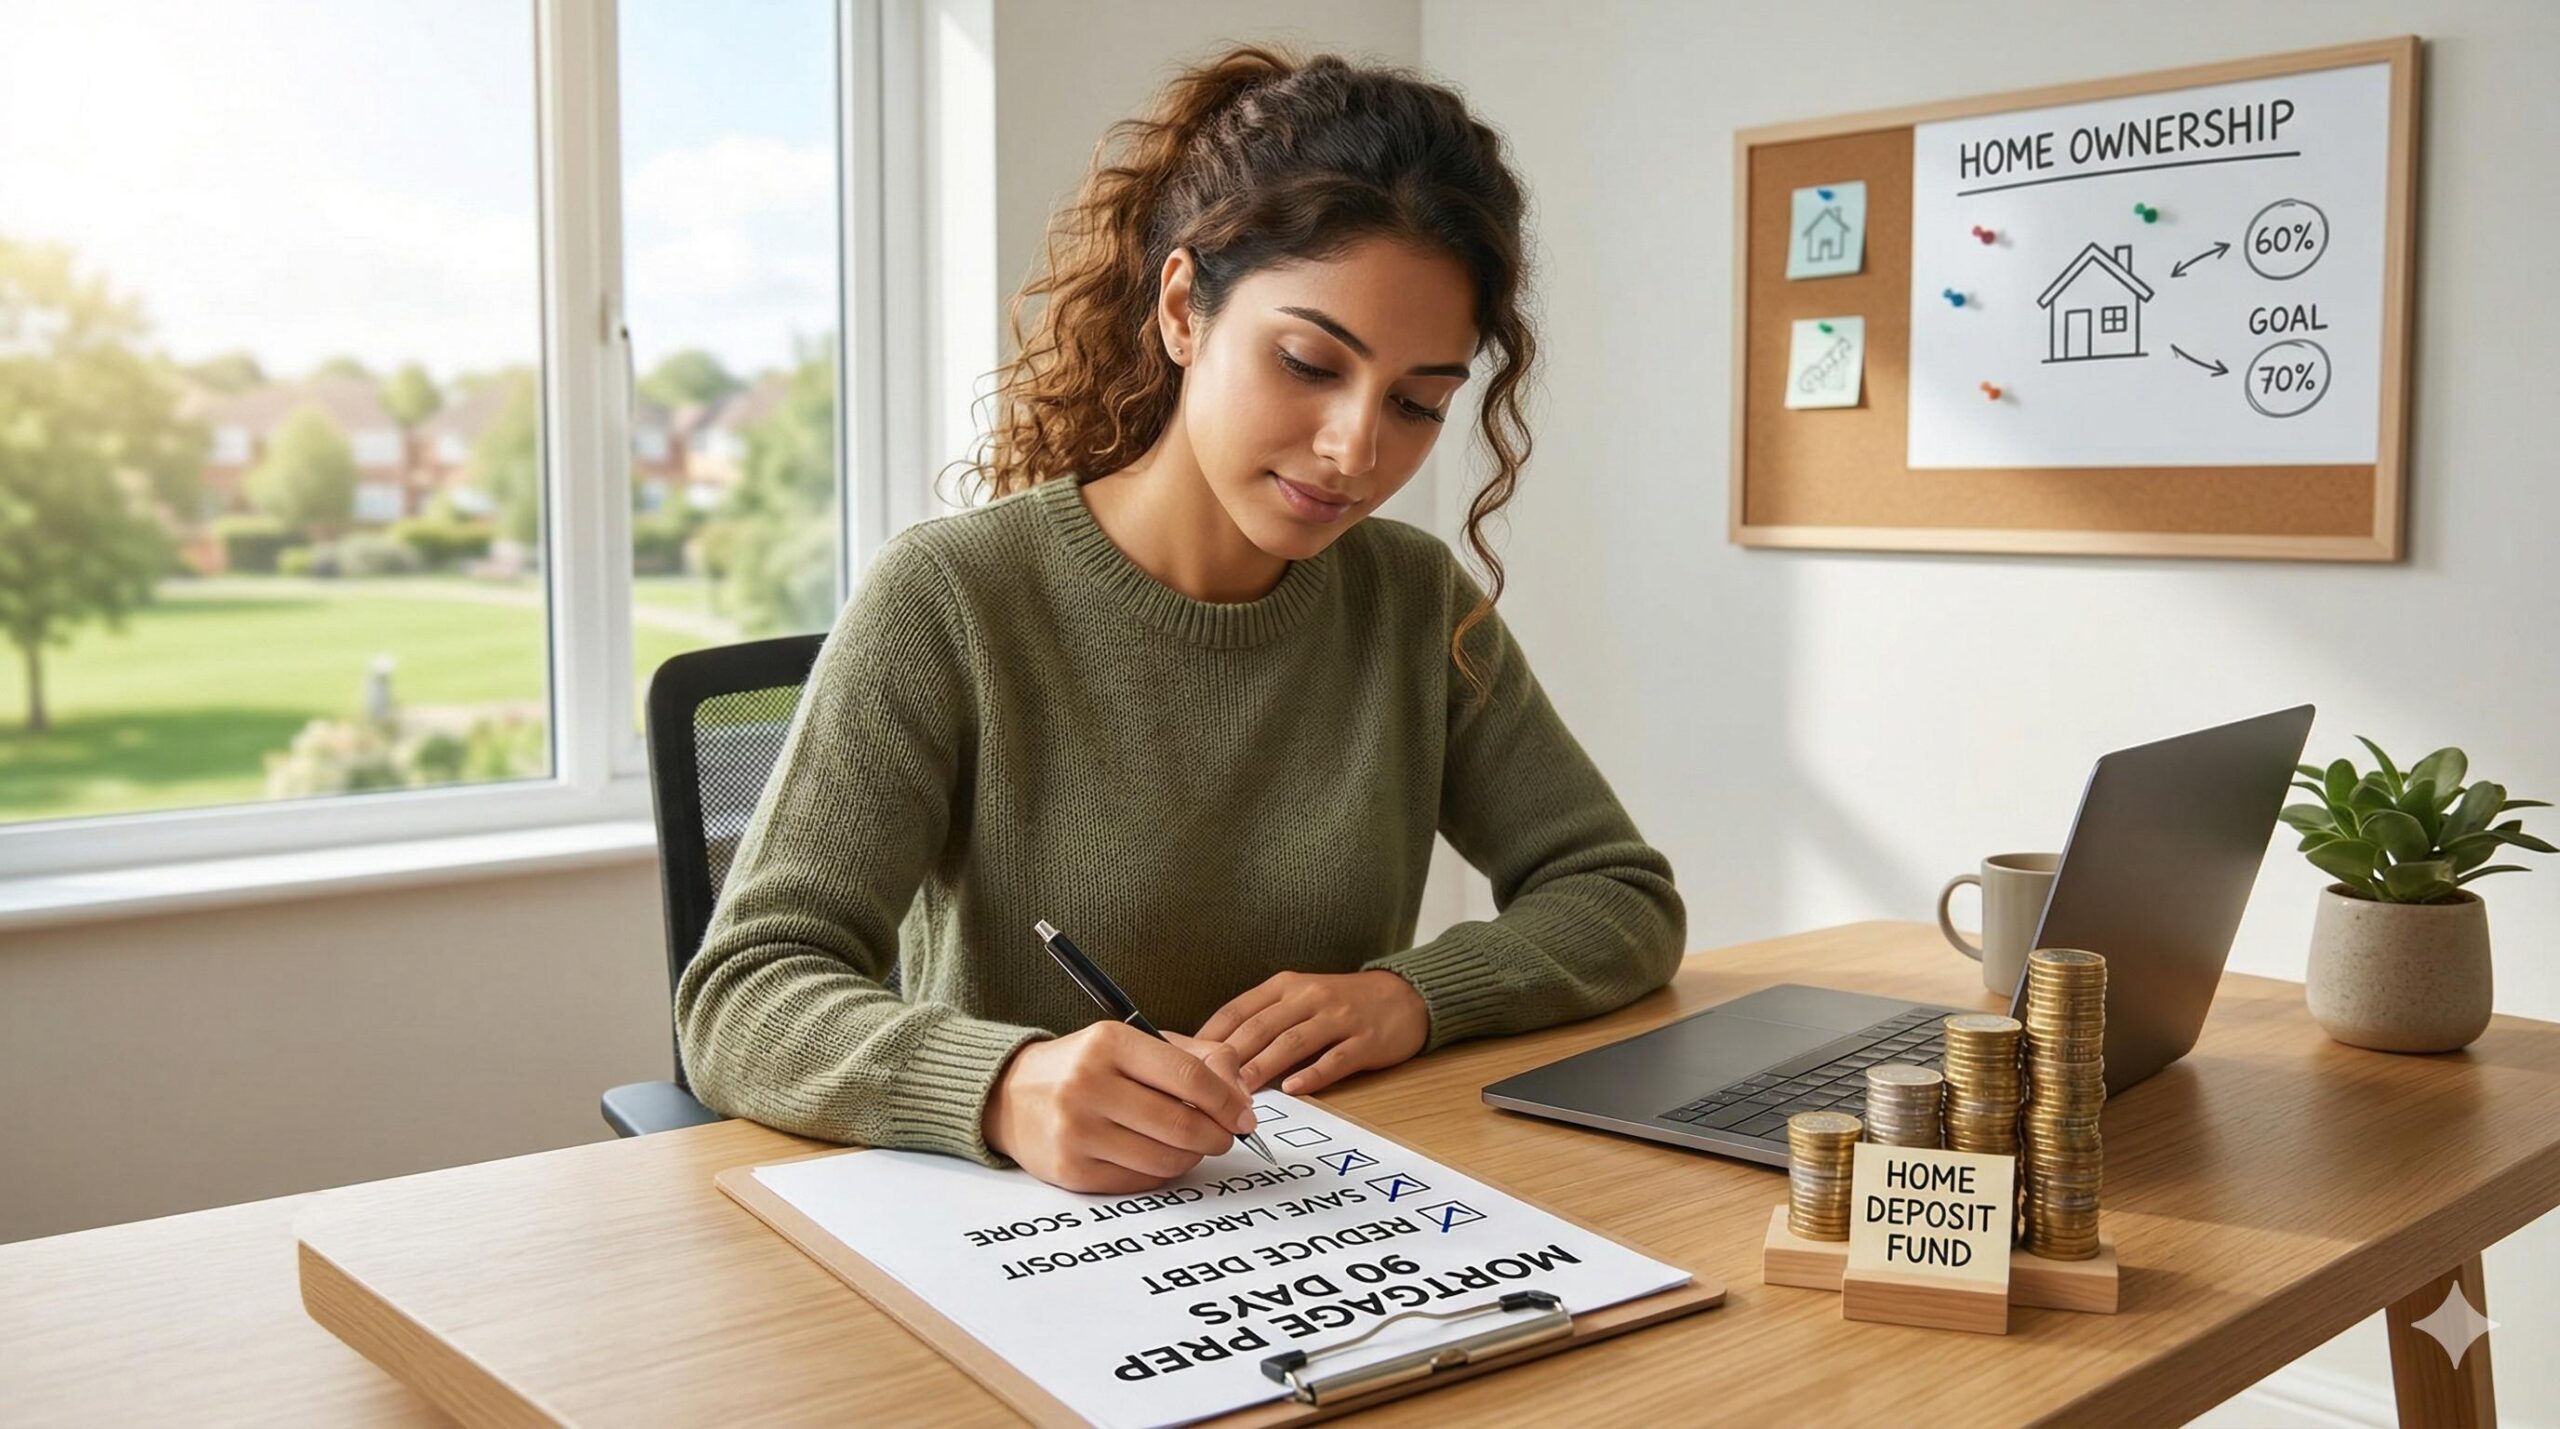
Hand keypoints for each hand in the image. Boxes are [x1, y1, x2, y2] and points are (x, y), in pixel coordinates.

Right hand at [982, 1023, 1257, 1192]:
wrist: (1010, 1096)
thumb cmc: (1087, 1066)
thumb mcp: (1135, 1043)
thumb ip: (1196, 1058)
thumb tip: (1242, 1098)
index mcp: (1109, 1042)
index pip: (1189, 1077)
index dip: (1228, 1101)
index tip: (1245, 1116)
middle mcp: (1088, 1084)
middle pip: (1182, 1124)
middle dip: (1218, 1135)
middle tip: (1226, 1136)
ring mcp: (1076, 1130)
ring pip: (1165, 1159)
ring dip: (1191, 1156)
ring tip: (1190, 1145)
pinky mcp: (1070, 1170)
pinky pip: (1139, 1182)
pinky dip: (1160, 1173)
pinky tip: (1156, 1156)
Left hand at [1196, 970, 1429, 1095]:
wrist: (1404, 996)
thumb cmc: (1342, 1003)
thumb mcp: (1300, 999)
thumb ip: (1265, 1021)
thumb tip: (1218, 1056)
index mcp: (1286, 985)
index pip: (1238, 1010)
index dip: (1210, 1035)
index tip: (1185, 1061)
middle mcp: (1309, 997)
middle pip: (1261, 1027)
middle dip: (1230, 1057)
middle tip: (1204, 1085)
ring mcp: (1339, 1017)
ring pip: (1292, 1041)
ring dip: (1263, 1067)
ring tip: (1239, 1092)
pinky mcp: (1365, 1040)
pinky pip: (1335, 1058)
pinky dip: (1312, 1074)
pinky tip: (1293, 1089)